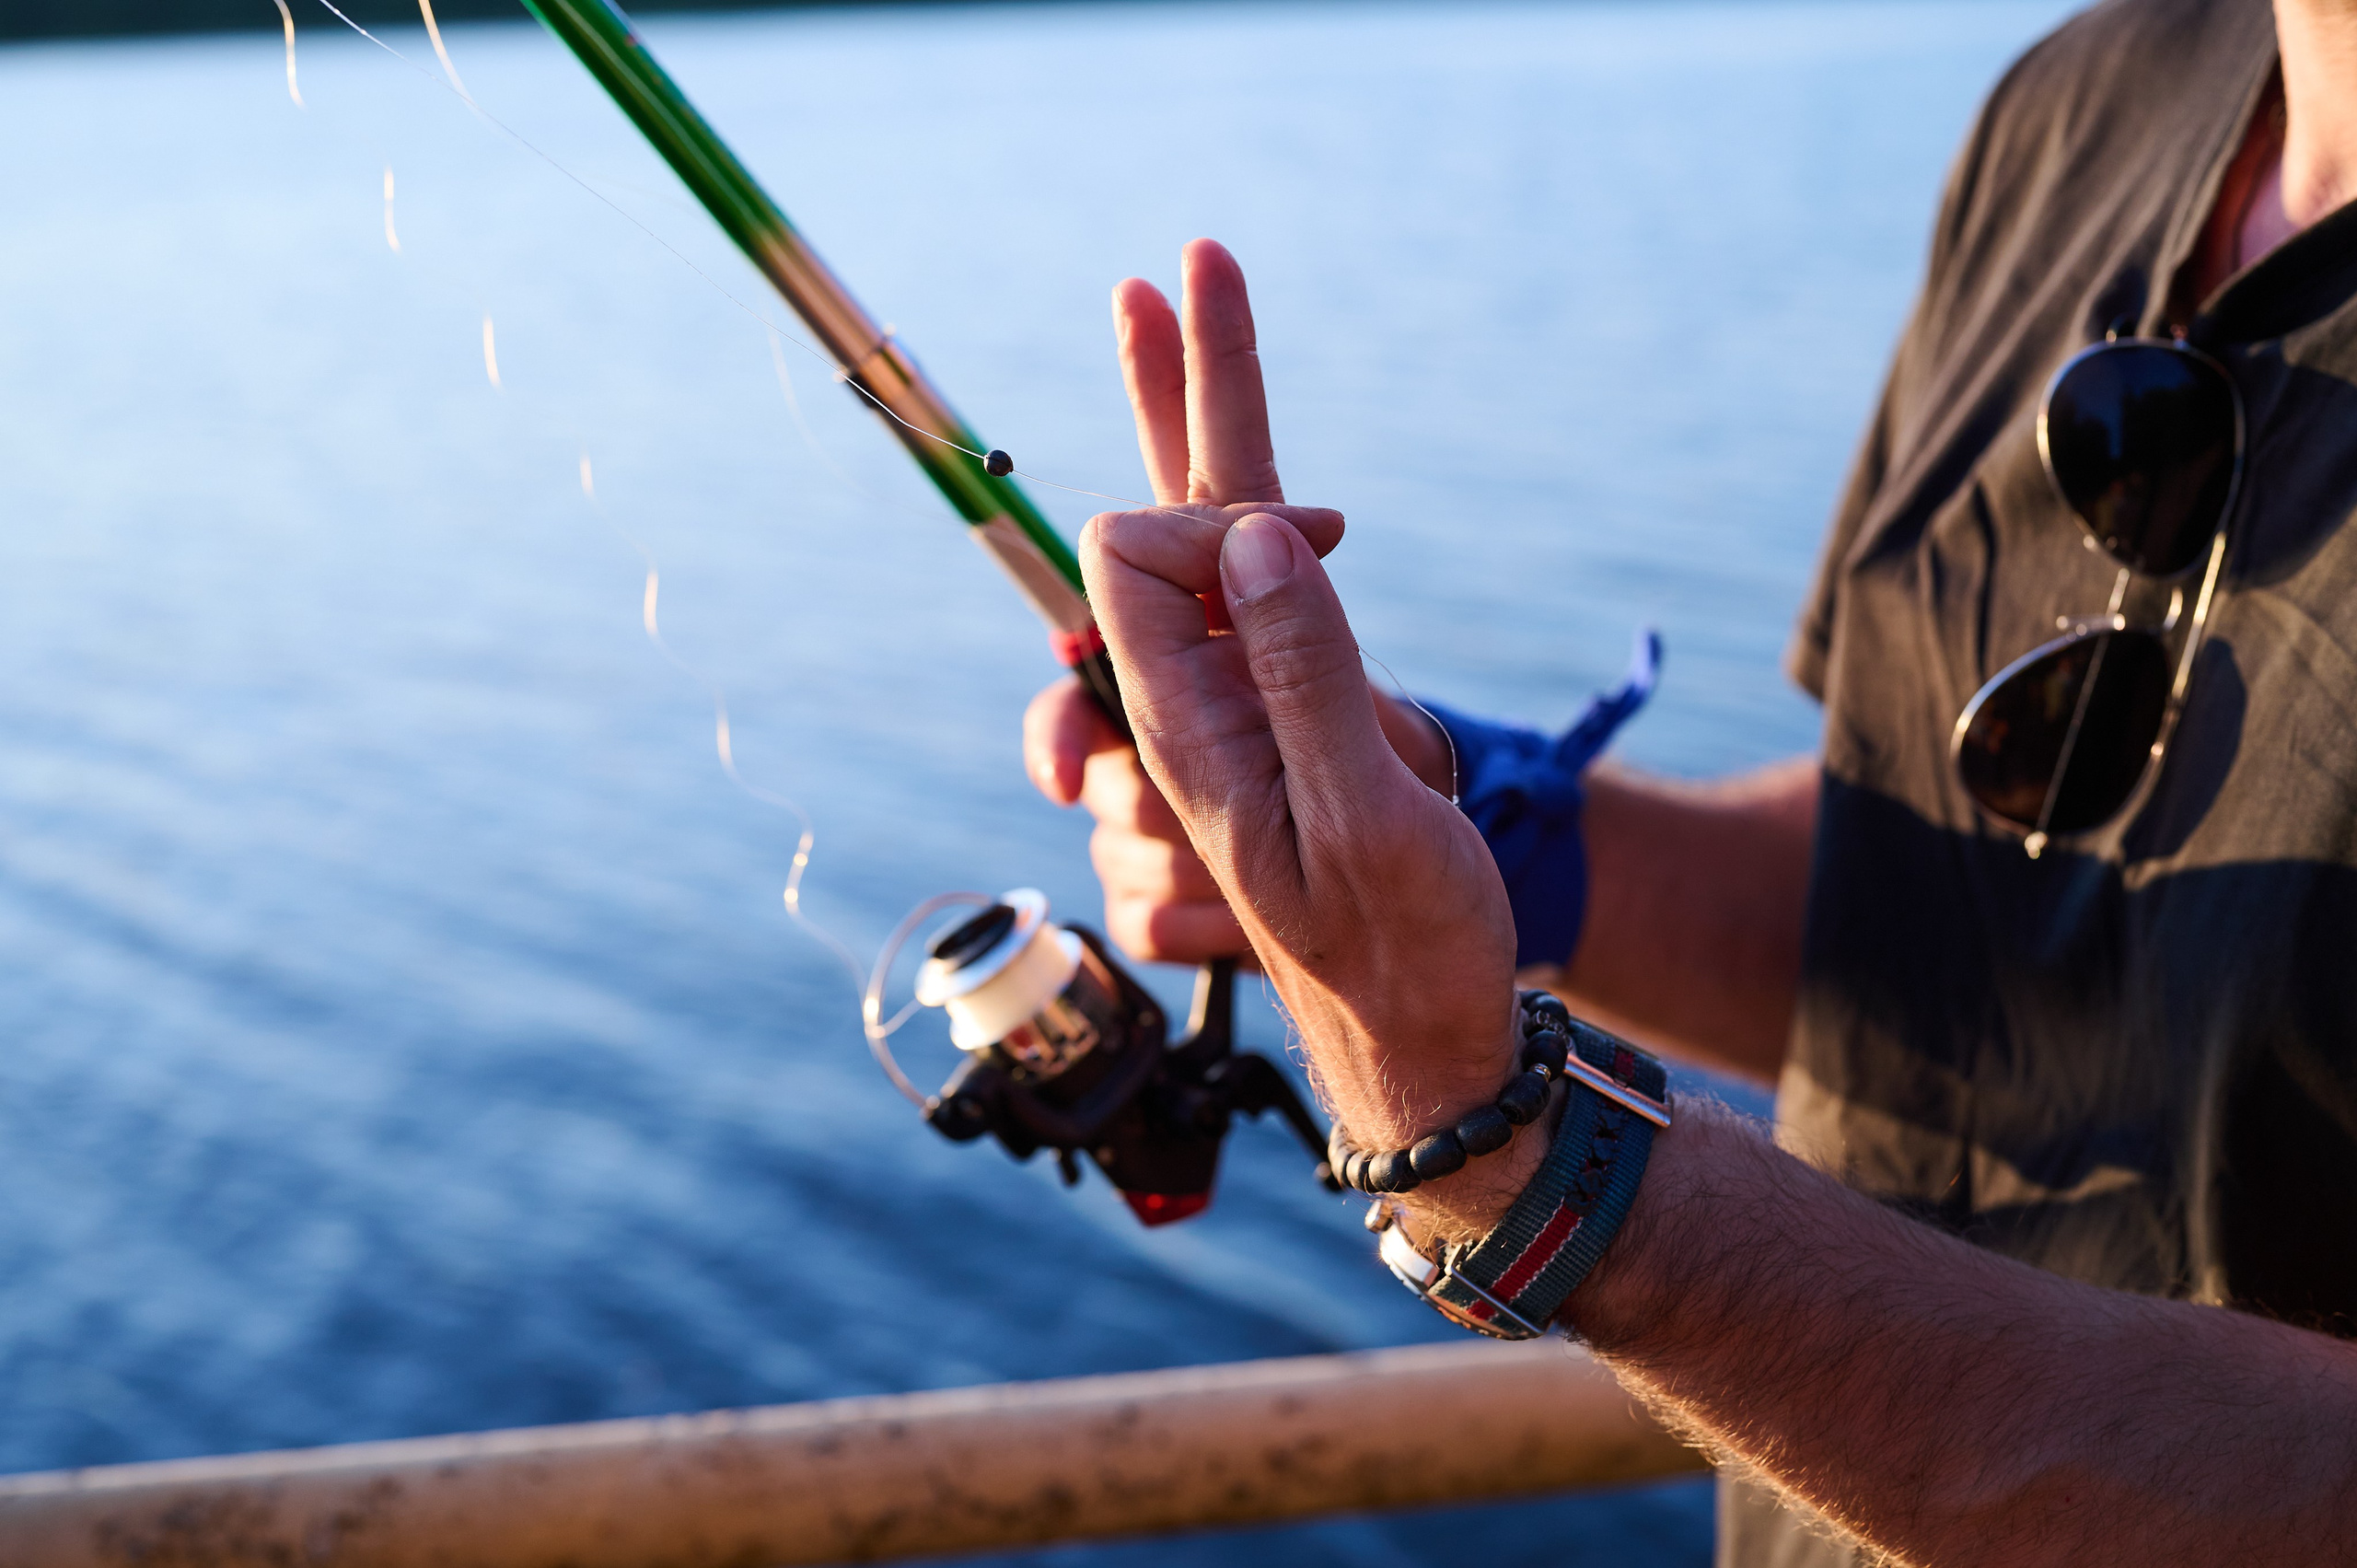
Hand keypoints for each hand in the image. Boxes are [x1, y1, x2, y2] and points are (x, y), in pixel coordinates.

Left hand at [1024, 240, 1454, 966]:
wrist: (1426, 1042)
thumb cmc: (1405, 947)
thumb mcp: (1368, 819)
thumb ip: (1304, 674)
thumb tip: (1248, 536)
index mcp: (1189, 726)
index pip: (1133, 557)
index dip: (1222, 522)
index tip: (1317, 543)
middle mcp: (1191, 707)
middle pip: (1157, 525)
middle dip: (1180, 389)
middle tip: (1185, 268)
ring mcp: (1232, 715)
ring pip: (1196, 556)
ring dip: (1208, 438)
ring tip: (1205, 321)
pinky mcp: (1276, 726)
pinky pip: (1245, 605)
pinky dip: (1260, 529)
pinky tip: (1301, 536)